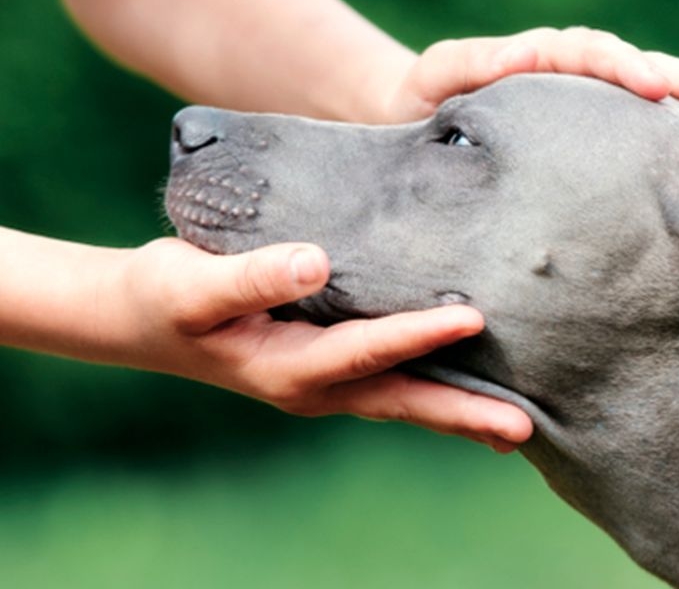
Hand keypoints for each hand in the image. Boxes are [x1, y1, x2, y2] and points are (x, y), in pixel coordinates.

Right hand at [112, 238, 532, 451]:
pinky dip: (434, 388)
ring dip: (458, 410)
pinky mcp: (332, 367)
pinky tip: (470, 387)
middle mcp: (316, 385)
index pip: (366, 350)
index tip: (470, 319)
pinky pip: (393, 383)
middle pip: (402, 400)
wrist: (145, 317)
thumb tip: (315, 260)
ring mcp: (327, 383)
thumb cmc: (167, 296)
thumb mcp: (193, 285)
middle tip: (523, 428)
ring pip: (404, 399)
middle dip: (463, 414)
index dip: (417, 336)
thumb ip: (251, 277)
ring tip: (517, 424)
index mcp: (287, 367)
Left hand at [379, 26, 678, 132]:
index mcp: (545, 59)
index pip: (594, 55)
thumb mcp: (441, 77)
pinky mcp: (600, 141)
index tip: (654, 87)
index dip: (626, 66)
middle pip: (646, 73)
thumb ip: (473, 65)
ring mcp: (595, 108)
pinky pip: (650, 141)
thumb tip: (518, 56)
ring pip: (659, 108)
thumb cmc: (424, 100)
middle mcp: (580, 78)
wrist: (418, 121)